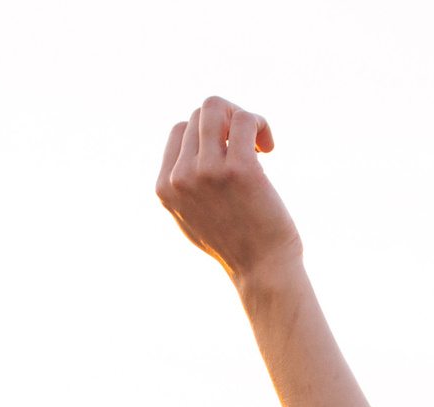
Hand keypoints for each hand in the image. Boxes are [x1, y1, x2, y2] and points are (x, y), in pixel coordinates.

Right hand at [156, 97, 301, 283]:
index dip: (209, 134)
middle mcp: (181, 177)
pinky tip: (268, 148)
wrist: (262, 271)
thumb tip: (186, 147)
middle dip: (227, 122)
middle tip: (250, 148)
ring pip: (215, 107)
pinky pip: (244, 119)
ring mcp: (208, 172)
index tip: (230, 154)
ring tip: (258, 143)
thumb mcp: (192, 217)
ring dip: (241, 117)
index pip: (180, 130)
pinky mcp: (240, 169)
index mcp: (165, 187)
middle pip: (199, 115)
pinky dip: (260, 124)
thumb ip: (184, 186)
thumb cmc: (235, 244)